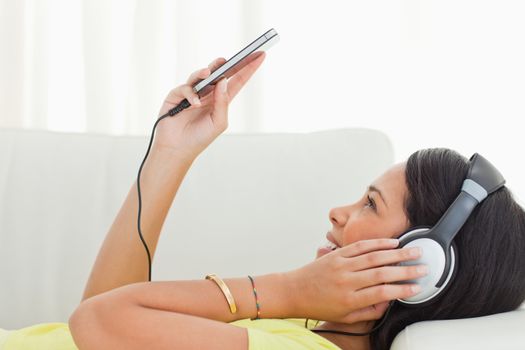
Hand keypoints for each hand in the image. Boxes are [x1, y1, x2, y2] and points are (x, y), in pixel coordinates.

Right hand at [152, 53, 265, 161]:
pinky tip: (195, 103)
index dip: (249, 68)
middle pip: (219, 73)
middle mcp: (208, 93)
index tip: (260, 55)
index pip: (237, 80)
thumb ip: (223, 103)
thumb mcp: (219, 122)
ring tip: (209, 73)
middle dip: (226, 63)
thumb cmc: (200, 138)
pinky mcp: (177, 95)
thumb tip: (223, 81)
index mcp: (221, 100)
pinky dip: (191, 94)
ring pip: (201, 75)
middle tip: (232, 58)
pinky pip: (185, 88)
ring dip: (205, 72)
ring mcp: (192, 92)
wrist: (178, 149)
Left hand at [285, 239, 425, 323]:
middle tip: (423, 268)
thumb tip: (389, 303)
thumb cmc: (319, 306)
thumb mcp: (345, 317)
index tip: (417, 287)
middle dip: (406, 270)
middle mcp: (346, 281)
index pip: (382, 293)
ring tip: (414, 251)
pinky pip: (360, 246)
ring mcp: (341, 265)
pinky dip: (378, 243)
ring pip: (374, 256)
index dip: (402, 290)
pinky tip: (392, 243)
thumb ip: (369, 311)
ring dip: (397, 253)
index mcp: (349, 300)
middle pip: (382, 273)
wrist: (293, 291)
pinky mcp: (336, 254)